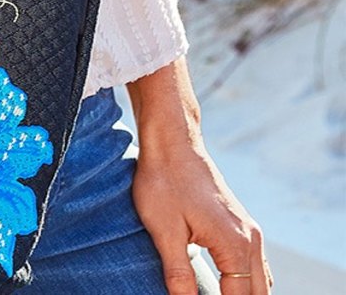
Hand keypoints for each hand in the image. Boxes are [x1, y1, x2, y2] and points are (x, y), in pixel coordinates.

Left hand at [128, 58, 272, 294]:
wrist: (172, 144)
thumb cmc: (164, 182)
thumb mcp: (164, 231)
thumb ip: (178, 272)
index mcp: (234, 244)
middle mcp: (250, 238)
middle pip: (258, 293)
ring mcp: (248, 230)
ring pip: (260, 280)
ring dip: (245, 294)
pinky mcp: (239, 223)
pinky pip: (254, 264)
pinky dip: (246, 281)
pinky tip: (228, 287)